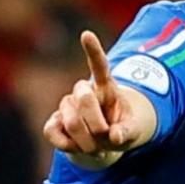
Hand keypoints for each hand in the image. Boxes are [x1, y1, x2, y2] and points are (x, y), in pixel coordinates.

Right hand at [42, 31, 132, 160]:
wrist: (102, 145)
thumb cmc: (119, 132)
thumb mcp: (132, 132)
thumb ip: (128, 132)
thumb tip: (115, 136)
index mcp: (106, 87)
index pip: (99, 66)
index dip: (93, 51)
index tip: (86, 34)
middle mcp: (83, 91)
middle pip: (84, 98)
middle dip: (98, 126)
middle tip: (106, 141)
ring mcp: (66, 105)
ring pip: (71, 121)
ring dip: (86, 143)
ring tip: (96, 149)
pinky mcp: (53, 122)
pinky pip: (52, 132)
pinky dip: (68, 146)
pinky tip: (77, 147)